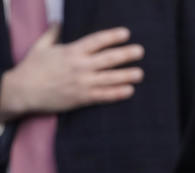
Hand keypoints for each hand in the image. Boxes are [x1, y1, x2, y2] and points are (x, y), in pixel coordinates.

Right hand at [0, 25, 143, 119]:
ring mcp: (82, 82)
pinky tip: (130, 91)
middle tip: (140, 51)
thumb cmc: (32, 68)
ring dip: (127, 75)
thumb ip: (53, 33)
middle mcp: (79, 66)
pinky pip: (104, 95)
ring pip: (110, 78)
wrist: (24, 91)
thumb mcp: (41, 46)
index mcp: (71, 51)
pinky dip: (118, 93)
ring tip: (140, 73)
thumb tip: (59, 21)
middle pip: (108, 59)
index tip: (126, 33)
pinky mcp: (82, 98)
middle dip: (126, 54)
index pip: (96, 41)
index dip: (112, 36)